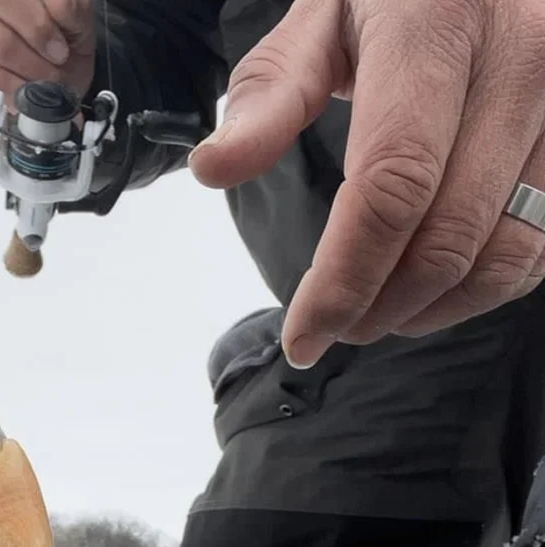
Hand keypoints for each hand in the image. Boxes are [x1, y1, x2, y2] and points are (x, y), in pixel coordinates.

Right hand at [0, 0, 95, 156]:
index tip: (61, 52)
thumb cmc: (57, 58)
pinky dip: (7, 116)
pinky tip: (20, 114)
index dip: (36, 27)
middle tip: (54, 80)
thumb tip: (61, 8)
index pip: (0, 0)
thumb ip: (69, 9)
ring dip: (22, 94)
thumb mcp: (74, 27)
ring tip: (39, 98)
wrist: (48, 97)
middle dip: (34, 68)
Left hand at [188, 0, 544, 367]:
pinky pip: (540, 244)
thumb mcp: (319, 21)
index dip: (344, 280)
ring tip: (373, 317)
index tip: (302, 336)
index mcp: (437, 28)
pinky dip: (478, 289)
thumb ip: (268, 97)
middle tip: (332, 330)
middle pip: (446, 235)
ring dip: (429, 311)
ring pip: (503, 253)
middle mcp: (522, 60)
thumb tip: (212, 169)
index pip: (392, 187)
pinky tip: (428, 291)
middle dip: (378, 307)